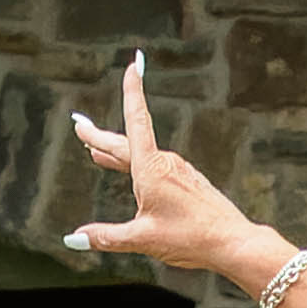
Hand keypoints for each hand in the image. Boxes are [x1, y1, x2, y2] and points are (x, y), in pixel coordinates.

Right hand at [68, 56, 270, 276]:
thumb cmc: (190, 238)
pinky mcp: (187, 183)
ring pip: (141, 157)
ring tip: (98, 153)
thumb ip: (106, 237)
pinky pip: (155, 168)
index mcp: (150, 169)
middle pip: (127, 144)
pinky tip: (135, 175)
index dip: (132, 92)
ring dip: (117, 154)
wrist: (232, 242)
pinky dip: (137, 167)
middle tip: (80, 126)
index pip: (136, 121)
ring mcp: (177, 172)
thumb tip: (74, 239)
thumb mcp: (142, 239)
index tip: (133, 66)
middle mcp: (164, 164)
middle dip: (101, 138)